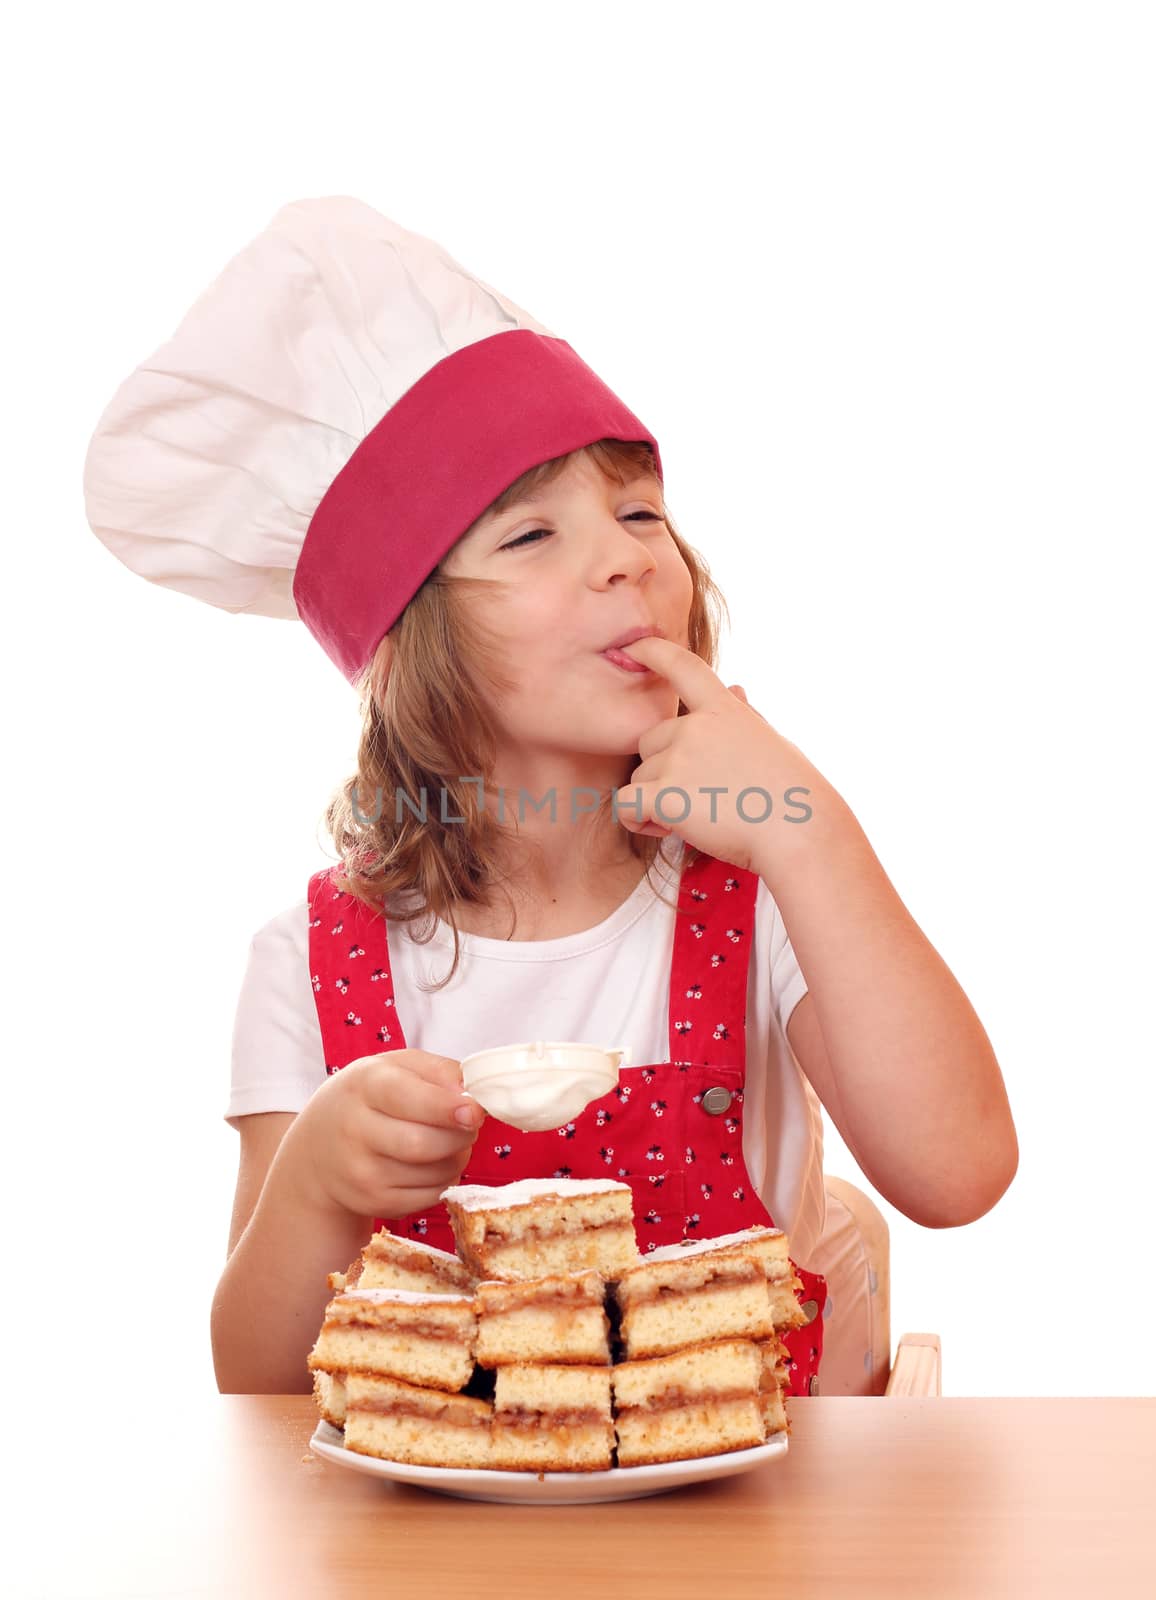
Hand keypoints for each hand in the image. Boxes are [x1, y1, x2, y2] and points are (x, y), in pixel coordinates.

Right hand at [272, 1050, 485, 1219]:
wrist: (318, 1149)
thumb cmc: (369, 1098)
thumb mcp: (394, 1067)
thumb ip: (439, 1072)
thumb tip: (475, 1096)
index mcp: (364, 1084)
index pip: (410, 1099)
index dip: (447, 1108)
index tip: (475, 1111)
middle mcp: (355, 1130)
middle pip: (426, 1143)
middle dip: (461, 1134)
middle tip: (469, 1122)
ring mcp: (362, 1172)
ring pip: (435, 1171)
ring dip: (457, 1156)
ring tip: (449, 1140)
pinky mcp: (374, 1202)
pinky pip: (431, 1195)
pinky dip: (445, 1179)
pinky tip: (434, 1163)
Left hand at [612, 634, 830, 876]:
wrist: (799, 832)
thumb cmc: (795, 794)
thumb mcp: (772, 741)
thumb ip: (743, 717)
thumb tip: (736, 688)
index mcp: (725, 710)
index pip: (684, 668)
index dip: (655, 651)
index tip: (634, 644)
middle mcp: (696, 727)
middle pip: (649, 741)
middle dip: (662, 769)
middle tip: (695, 798)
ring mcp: (678, 758)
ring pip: (639, 777)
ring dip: (654, 800)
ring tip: (693, 819)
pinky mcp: (664, 794)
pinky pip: (626, 804)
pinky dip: (637, 820)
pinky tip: (665, 830)